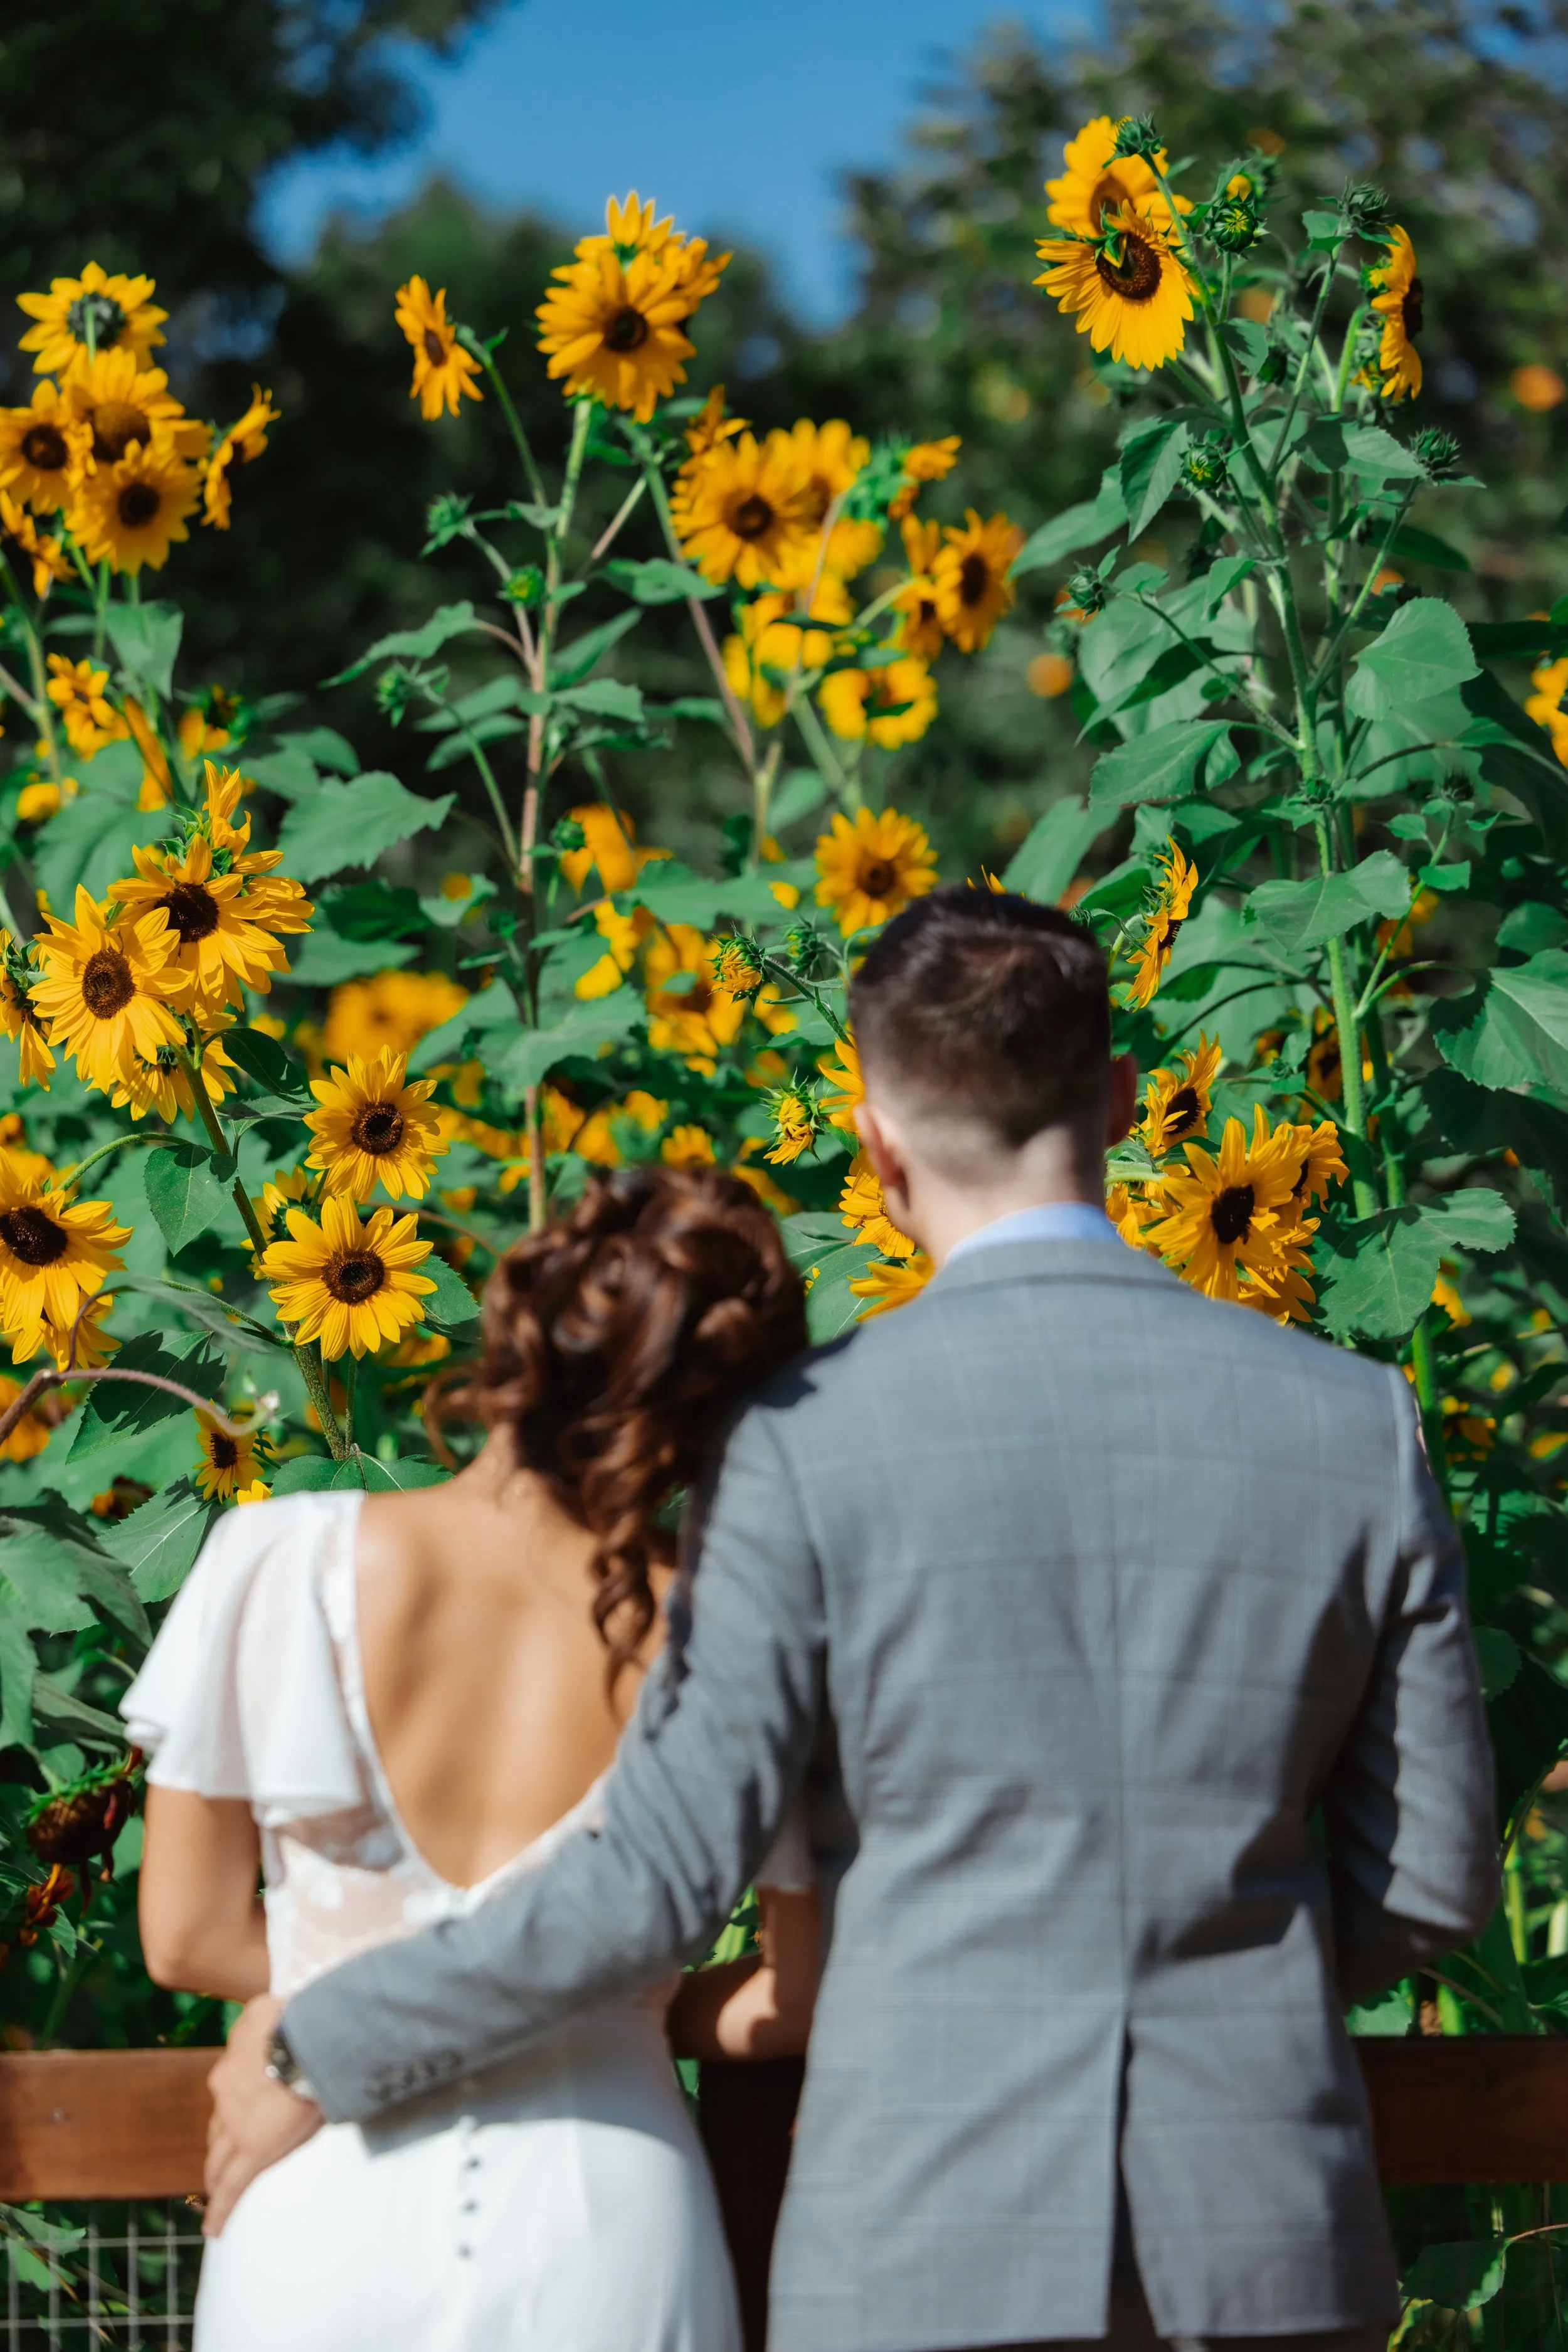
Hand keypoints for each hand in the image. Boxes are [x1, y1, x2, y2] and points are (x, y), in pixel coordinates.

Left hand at [203, 1993, 322, 2236]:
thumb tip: (276, 2013)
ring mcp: (237, 2126)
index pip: (227, 2095)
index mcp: (233, 2065)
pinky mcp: (252, 2152)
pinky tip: (214, 2229)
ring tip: (217, 2190)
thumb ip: (269, 2022)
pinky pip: (232, 2187)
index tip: (232, 2123)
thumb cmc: (299, 2019)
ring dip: (218, 2172)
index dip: (228, 2112)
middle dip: (218, 2146)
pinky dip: (220, 2210)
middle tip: (219, 2163)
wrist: (308, 2039)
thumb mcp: (275, 2013)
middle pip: (217, 2129)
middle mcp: (226, 2095)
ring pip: (220, 2157)